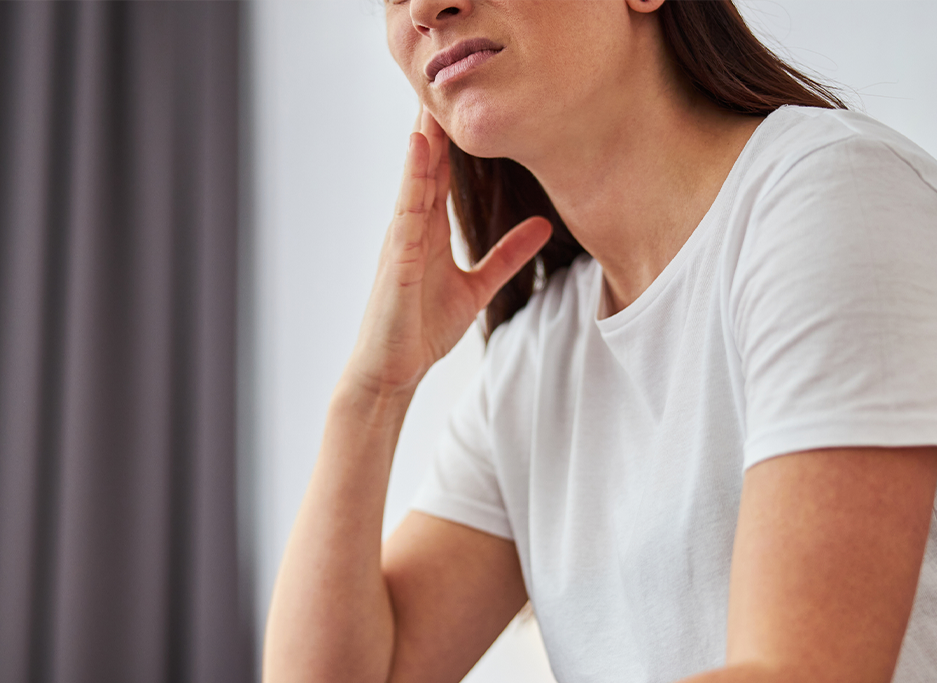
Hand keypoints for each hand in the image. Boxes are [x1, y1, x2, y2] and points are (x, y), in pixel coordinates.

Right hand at [345, 111, 551, 396]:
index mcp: (428, 229)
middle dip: (436, 123)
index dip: (453, 136)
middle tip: (447, 76)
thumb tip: (543, 228)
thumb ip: (508, 256)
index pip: (442, 172)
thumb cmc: (422, 328)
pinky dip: (414, 176)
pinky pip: (407, 208)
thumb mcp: (478, 287)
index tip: (466, 98)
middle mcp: (412, 226)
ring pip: (416, 176)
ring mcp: (402, 239)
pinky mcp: (398, 258)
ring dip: (425, 137)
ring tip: (434, 98)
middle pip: (427, 163)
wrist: (392, 370)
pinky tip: (422, 149)